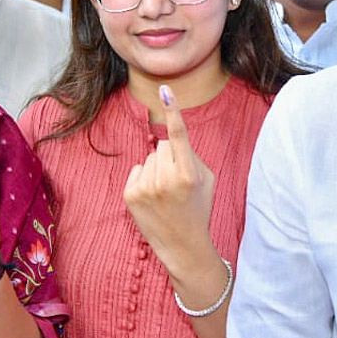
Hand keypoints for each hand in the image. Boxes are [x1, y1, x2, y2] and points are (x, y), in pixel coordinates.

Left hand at [124, 85, 217, 279]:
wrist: (183, 246)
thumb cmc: (197, 208)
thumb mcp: (206, 180)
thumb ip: (190, 155)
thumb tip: (168, 137)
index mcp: (188, 173)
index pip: (179, 135)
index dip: (173, 111)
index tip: (166, 91)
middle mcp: (165, 179)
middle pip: (162, 146)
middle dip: (170, 157)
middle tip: (178, 183)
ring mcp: (145, 187)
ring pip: (149, 157)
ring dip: (157, 169)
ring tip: (166, 193)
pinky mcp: (130, 195)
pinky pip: (137, 170)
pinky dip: (144, 179)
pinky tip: (153, 198)